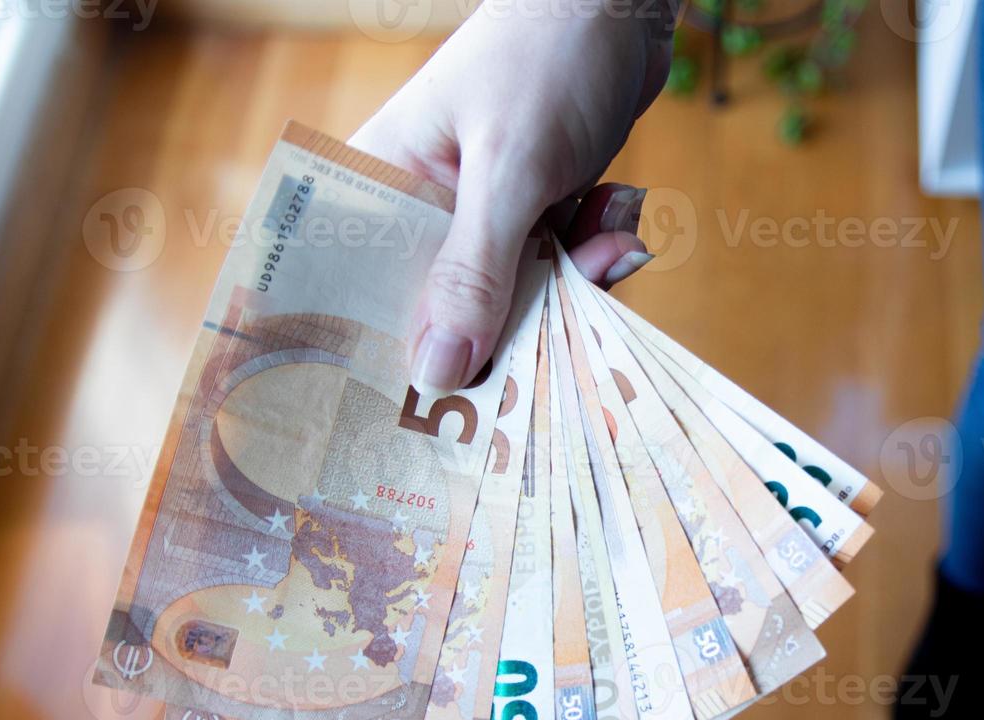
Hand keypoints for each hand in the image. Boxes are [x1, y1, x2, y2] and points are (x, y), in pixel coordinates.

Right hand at [349, 1, 674, 395]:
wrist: (623, 4)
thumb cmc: (547, 61)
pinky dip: (597, 253)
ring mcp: (486, 212)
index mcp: (384, 185)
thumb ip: (474, 274)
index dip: (388, 354)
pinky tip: (621, 224)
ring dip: (575, 282)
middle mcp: (426, 206)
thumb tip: (433, 376)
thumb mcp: (510, 172)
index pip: (360, 290)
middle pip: (449, 310)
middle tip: (558, 330)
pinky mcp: (537, 210)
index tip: (427, 414)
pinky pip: (561, 267)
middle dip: (514, 320)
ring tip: (610, 244)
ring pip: (519, 295)